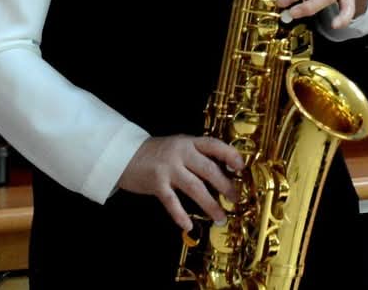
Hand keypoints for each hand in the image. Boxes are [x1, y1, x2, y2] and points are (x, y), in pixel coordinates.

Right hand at [118, 134, 244, 231]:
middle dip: (225, 185)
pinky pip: (172, 201)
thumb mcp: (179, 146)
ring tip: (220, 217)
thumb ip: (197, 155)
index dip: (230, 155)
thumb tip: (223, 171)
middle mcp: (180, 153)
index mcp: (189, 142)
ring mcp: (168, 168)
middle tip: (236, 199)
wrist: (125, 155)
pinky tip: (188, 225)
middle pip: (208, 169)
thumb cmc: (158, 153)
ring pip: (195, 187)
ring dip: (210, 204)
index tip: (241, 168)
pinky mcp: (156, 183)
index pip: (214, 145)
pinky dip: (180, 214)